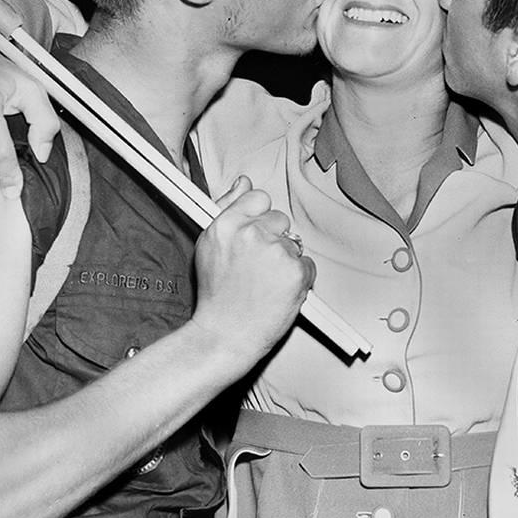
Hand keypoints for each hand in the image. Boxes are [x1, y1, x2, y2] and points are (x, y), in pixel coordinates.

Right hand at [190, 177, 315, 369]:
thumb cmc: (217, 296)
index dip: (259, 218)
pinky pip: (308, 265)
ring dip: (286, 261)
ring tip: (265, 282)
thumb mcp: (209, 246)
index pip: (259, 198)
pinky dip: (299, 279)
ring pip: (295, 244)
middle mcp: (250, 234)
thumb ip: (227, 209)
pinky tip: (278, 291)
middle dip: (274, 239)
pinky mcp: (296, 272)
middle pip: (280, 219)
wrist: (226, 334)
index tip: (255, 234)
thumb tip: (244, 183)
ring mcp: (276, 252)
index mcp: (225, 225)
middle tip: (257, 267)